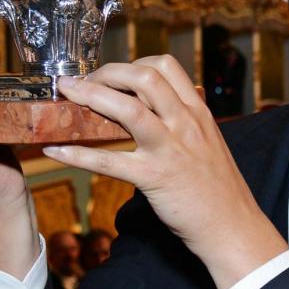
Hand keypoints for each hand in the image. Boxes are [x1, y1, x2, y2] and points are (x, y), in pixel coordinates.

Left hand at [42, 56, 287, 288]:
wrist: (233, 227)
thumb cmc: (218, 189)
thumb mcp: (208, 143)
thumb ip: (186, 123)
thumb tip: (159, 110)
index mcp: (197, 112)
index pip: (165, 66)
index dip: (132, 62)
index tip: (113, 74)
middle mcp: (185, 123)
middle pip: (144, 75)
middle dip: (107, 72)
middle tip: (84, 82)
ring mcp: (170, 149)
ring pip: (128, 108)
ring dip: (90, 95)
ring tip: (66, 94)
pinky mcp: (154, 178)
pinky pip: (109, 160)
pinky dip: (77, 154)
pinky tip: (56, 151)